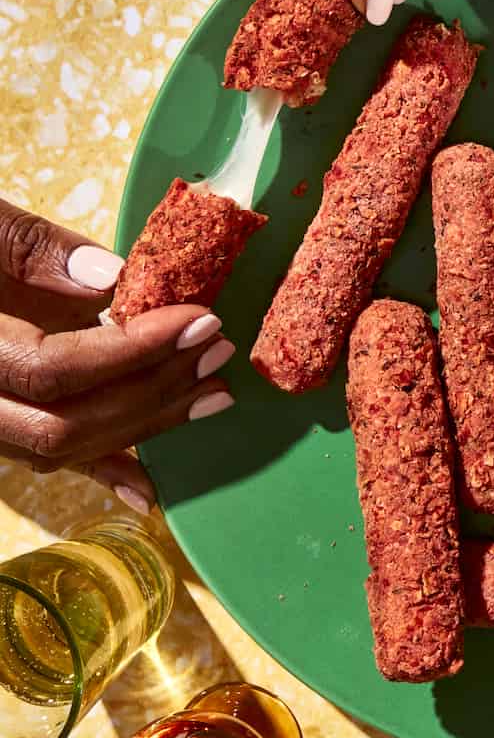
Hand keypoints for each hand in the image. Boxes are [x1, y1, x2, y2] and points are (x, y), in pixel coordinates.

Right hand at [0, 201, 235, 510]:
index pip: (52, 368)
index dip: (133, 350)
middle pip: (64, 422)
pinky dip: (100, 473)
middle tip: (218, 347)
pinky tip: (149, 490)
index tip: (199, 320)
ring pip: (60, 448)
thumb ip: (31, 247)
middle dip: (153, 388)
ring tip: (213, 391)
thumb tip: (113, 279)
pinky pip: (42, 460)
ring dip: (145, 424)